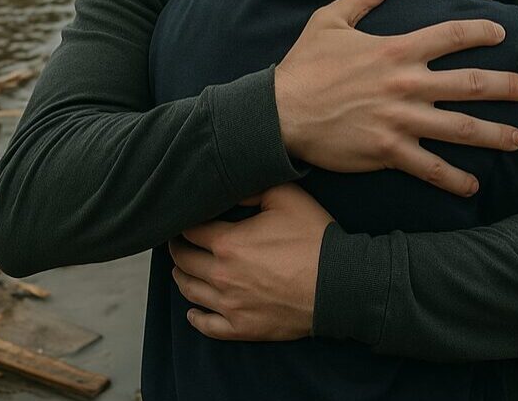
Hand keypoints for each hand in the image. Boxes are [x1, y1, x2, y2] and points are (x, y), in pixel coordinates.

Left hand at [169, 184, 331, 340]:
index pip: (190, 231)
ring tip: (183, 269)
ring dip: (182, 277)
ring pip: (190, 292)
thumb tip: (229, 190)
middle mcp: (222, 275)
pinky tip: (193, 311)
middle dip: (178, 249)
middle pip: (184, 261)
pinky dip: (195, 318)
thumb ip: (252, 189)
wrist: (339, 284)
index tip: (184, 219)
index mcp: (228, 243)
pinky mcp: (242, 328)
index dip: (184, 223)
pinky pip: (207, 326)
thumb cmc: (314, 238)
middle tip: (178, 242)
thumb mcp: (286, 197)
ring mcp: (230, 305)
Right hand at [275, 0, 517, 196]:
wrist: (279, 112)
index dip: (481, 31)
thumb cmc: (303, 66)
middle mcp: (406, 83)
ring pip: (459, 128)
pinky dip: (454, 178)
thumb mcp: (329, 20)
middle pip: (469, 83)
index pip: (451, 35)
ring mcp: (400, 119)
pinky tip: (474, 184)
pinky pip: (430, 167)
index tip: (502, 32)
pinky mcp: (388, 150)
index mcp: (395, 49)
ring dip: (493, 134)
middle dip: (505, 86)